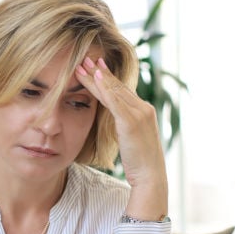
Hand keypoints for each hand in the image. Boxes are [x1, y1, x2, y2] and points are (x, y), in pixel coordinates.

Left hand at [76, 57, 167, 220]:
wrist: (150, 176)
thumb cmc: (138, 162)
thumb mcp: (128, 139)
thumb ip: (121, 126)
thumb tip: (111, 120)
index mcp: (142, 112)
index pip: (121, 91)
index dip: (107, 77)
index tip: (95, 65)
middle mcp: (143, 108)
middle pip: (117, 86)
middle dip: (100, 71)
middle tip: (85, 57)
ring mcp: (139, 114)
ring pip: (114, 90)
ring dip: (97, 76)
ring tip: (84, 64)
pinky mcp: (132, 122)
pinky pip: (116, 101)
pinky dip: (106, 88)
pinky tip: (96, 77)